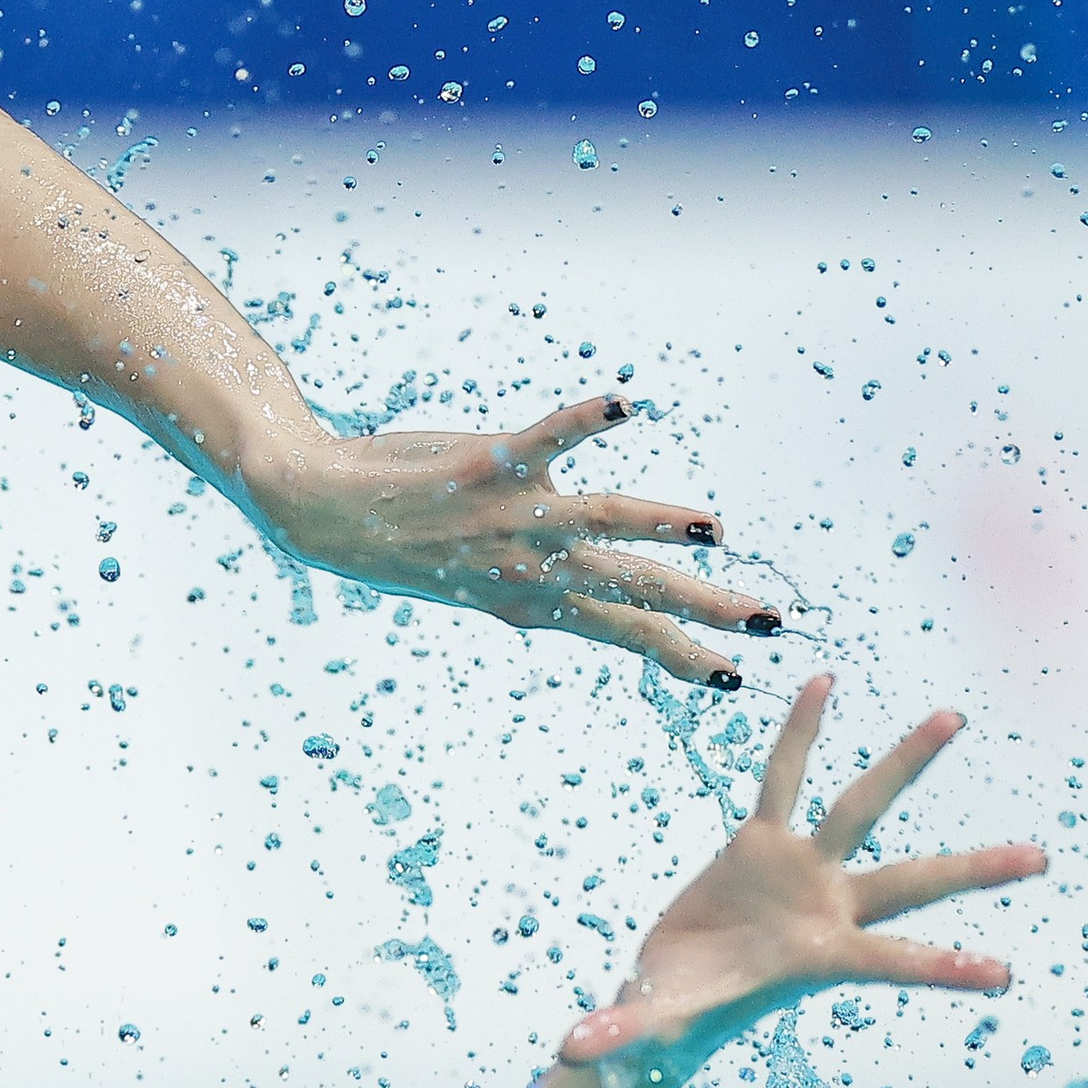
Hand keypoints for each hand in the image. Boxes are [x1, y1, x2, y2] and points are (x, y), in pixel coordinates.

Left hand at [259, 392, 780, 682]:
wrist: (317, 513)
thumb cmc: (401, 541)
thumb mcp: (473, 582)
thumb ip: (532, 584)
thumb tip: (580, 583)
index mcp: (530, 602)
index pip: (623, 634)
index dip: (681, 656)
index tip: (737, 681)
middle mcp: (527, 569)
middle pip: (632, 591)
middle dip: (705, 608)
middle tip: (771, 622)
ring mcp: (508, 519)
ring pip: (602, 524)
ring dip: (660, 525)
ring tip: (716, 530)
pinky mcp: (485, 465)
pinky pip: (545, 438)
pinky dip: (585, 419)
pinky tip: (627, 405)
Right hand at [562, 676, 1044, 1087]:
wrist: (663, 998)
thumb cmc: (666, 1026)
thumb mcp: (648, 1028)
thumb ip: (619, 1034)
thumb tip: (571, 1054)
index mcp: (814, 961)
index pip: (887, 963)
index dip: (939, 970)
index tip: (1005, 976)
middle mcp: (826, 911)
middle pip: (912, 882)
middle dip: (974, 873)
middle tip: (1042, 859)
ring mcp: (800, 871)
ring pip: (863, 809)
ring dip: (908, 763)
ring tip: (955, 715)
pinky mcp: (760, 842)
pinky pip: (782, 774)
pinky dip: (800, 731)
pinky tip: (824, 679)